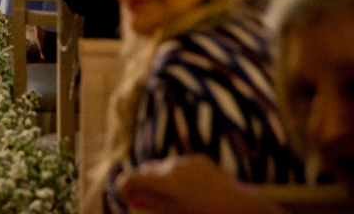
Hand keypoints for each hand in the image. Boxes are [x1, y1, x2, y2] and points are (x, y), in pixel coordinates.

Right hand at [117, 155, 280, 213]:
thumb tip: (133, 198)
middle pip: (145, 170)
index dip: (123, 189)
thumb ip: (151, 203)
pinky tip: (188, 190)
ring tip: (167, 196)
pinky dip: (176, 175)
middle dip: (140, 182)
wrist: (242, 207)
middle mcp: (172, 166)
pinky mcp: (200, 159)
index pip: (131, 178)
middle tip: (141, 199)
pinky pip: (179, 165)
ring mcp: (187, 160)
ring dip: (159, 179)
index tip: (126, 199)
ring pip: (162, 166)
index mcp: (165, 181)